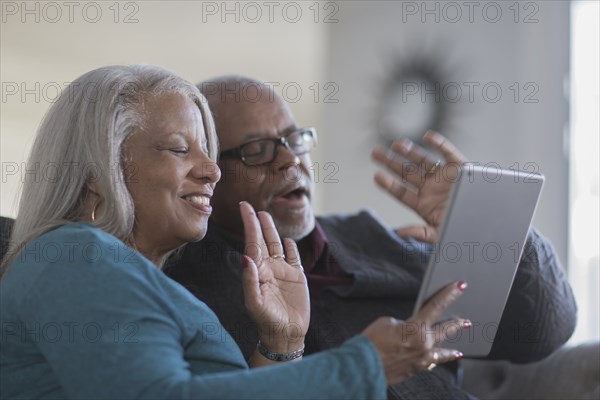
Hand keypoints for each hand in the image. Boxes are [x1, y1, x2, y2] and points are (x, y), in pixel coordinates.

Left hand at [239, 201, 309, 353]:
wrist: (286, 335)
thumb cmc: (267, 322)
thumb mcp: (255, 304)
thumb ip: (250, 280)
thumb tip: (245, 257)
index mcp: (258, 271)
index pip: (252, 243)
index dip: (249, 225)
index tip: (244, 208)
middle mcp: (269, 268)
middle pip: (263, 240)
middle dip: (257, 223)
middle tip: (251, 206)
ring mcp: (283, 272)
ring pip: (277, 245)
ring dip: (271, 231)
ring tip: (266, 215)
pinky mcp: (297, 277)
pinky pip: (293, 257)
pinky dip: (291, 248)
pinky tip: (288, 240)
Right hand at [361, 281, 469, 384]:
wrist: (364, 366)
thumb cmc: (372, 343)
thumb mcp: (387, 322)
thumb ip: (404, 324)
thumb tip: (409, 330)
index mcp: (417, 327)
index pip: (437, 305)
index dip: (450, 294)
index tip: (459, 286)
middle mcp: (424, 344)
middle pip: (446, 330)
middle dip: (457, 323)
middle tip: (466, 321)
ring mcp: (422, 358)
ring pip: (442, 351)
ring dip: (451, 349)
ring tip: (459, 350)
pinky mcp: (416, 368)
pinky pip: (432, 362)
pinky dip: (438, 360)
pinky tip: (440, 360)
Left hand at [371, 131, 466, 242]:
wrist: (489, 223)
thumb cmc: (464, 230)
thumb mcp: (440, 234)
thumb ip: (420, 233)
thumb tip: (399, 232)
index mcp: (423, 204)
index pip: (401, 192)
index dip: (389, 184)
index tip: (377, 176)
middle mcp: (430, 188)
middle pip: (406, 173)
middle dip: (391, 162)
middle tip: (375, 153)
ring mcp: (443, 177)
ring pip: (422, 161)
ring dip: (409, 151)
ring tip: (396, 144)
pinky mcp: (460, 167)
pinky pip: (448, 153)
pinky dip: (439, 144)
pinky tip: (427, 137)